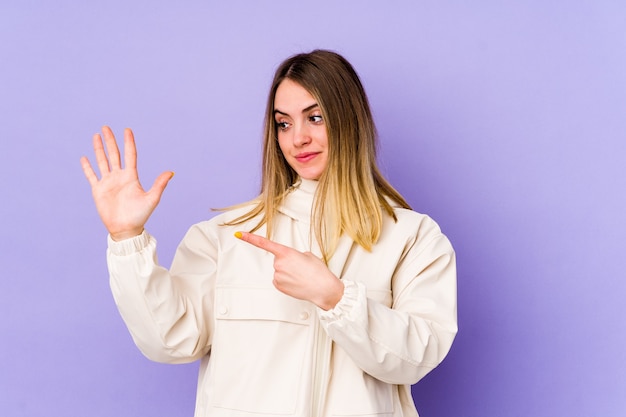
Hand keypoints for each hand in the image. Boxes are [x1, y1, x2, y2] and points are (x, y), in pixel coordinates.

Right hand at [80, 126, 173, 240]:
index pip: (130, 155)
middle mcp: (119, 177)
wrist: (126, 229)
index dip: (128, 143)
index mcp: (131, 177)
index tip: (127, 130)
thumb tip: (171, 172)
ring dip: (99, 149)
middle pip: (114, 154)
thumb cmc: (140, 215)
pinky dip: (87, 167)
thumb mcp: (152, 199)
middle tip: (106, 127)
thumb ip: (159, 184)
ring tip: (96, 136)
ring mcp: (108, 183)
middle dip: (110, 141)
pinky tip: (84, 158)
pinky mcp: (98, 190)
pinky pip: (91, 176)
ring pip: (102, 161)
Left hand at [235, 231, 343, 309]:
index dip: (250, 238)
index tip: (239, 234)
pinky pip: (280, 280)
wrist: (323, 289)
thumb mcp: (308, 255)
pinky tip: (297, 282)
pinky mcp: (278, 285)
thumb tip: (290, 261)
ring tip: (301, 276)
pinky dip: (287, 281)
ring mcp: (277, 275)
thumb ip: (295, 255)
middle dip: (288, 262)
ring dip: (288, 272)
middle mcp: (278, 264)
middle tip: (301, 267)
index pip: (264, 243)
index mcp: (286, 252)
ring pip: (279, 270)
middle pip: (278, 259)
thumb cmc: (318, 272)